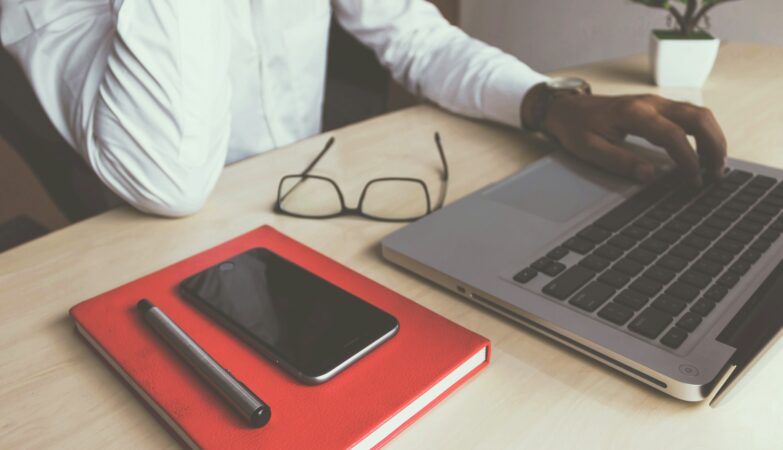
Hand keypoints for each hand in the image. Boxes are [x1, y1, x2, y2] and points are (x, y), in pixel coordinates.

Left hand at [539, 93, 726, 186]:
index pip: (673, 135)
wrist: (566, 107)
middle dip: (713, 145)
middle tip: (717, 173)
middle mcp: (650, 103)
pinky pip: (689, 116)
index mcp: (634, 114)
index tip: (693, 180)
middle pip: (697, 117)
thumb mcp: (590, 149)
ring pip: (698, 114)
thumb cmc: (575, 127)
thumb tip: (650, 176)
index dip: (688, 159)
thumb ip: (620, 162)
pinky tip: (704, 152)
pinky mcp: (656, 107)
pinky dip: (702, 133)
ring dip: (713, 138)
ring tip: (716, 166)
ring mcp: (655, 103)